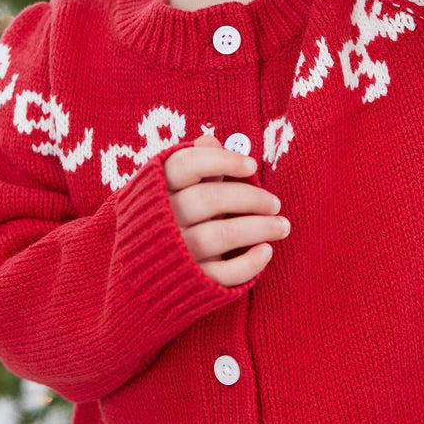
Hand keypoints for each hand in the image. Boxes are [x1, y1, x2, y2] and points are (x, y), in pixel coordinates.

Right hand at [163, 135, 289, 286]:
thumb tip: (212, 140)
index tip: (251, 165)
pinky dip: (248, 263)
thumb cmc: (167, 221)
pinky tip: (266, 251)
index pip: (185, 165)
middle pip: (208, 199)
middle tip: (275, 203)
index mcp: (155, 191)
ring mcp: (175, 254)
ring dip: (258, 228)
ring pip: (219, 236)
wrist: (142, 277)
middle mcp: (162, 222)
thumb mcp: (171, 190)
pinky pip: (222, 275)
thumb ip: (194, 165)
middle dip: (250, 198)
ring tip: (282, 226)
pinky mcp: (189, 284)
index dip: (221, 161)